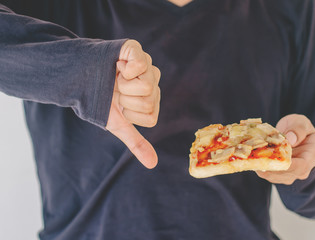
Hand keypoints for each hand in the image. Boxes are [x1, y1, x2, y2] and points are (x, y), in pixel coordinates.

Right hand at [106, 40, 160, 168]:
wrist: (76, 79)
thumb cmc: (99, 101)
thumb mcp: (117, 124)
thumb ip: (136, 142)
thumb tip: (153, 164)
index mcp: (151, 100)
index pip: (151, 117)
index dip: (130, 114)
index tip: (119, 104)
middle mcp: (153, 82)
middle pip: (148, 102)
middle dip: (125, 100)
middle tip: (115, 90)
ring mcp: (146, 65)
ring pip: (146, 87)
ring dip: (122, 85)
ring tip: (114, 77)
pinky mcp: (136, 50)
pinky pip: (140, 66)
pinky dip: (123, 69)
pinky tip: (117, 65)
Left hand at [256, 114, 314, 184]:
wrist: (296, 134)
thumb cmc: (300, 127)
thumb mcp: (302, 123)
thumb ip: (298, 129)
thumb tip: (290, 139)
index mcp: (311, 157)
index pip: (301, 167)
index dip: (288, 166)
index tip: (274, 160)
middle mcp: (301, 170)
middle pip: (285, 174)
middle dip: (269, 167)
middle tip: (255, 157)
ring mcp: (289, 174)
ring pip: (274, 176)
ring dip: (261, 167)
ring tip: (251, 156)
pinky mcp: (278, 174)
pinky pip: (267, 174)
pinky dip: (259, 166)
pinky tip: (251, 158)